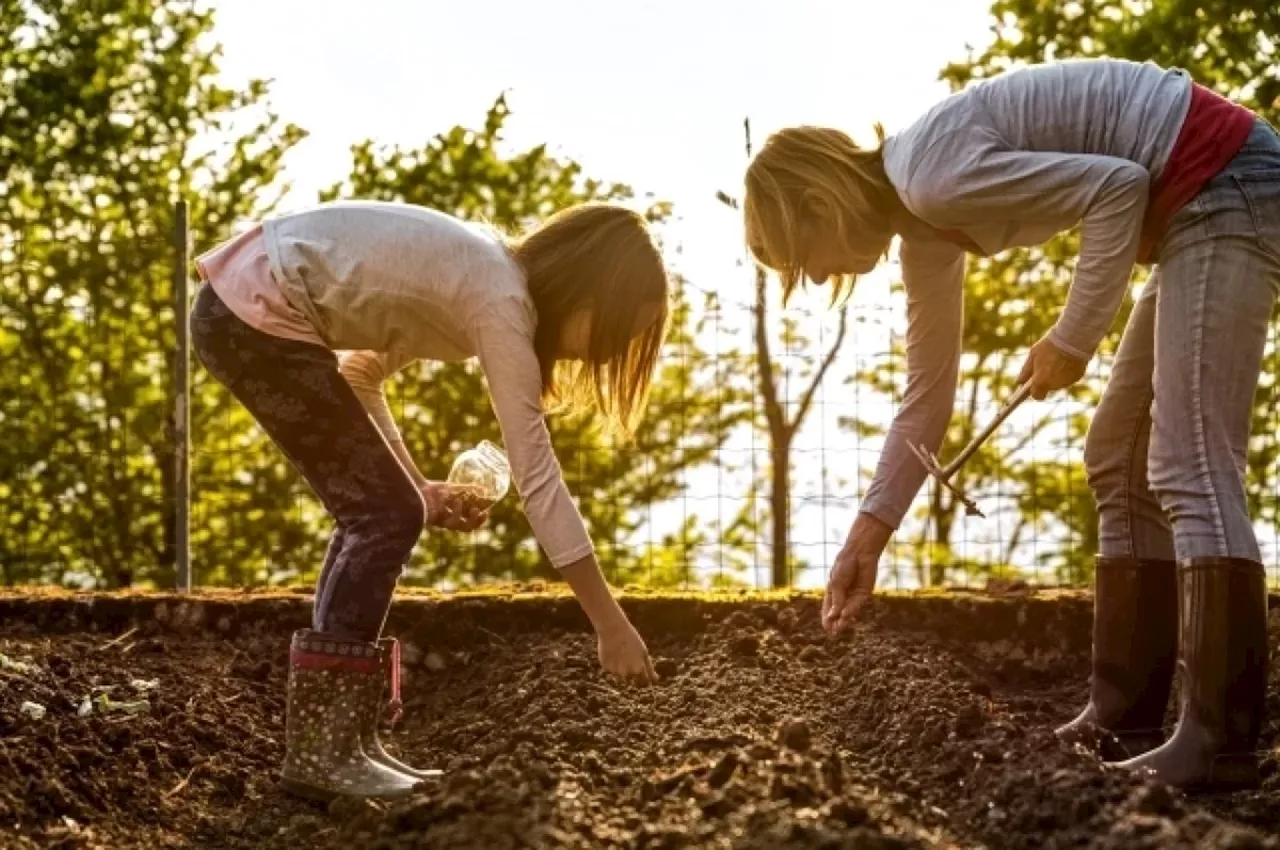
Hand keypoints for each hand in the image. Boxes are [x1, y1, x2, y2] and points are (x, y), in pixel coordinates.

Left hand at [419, 481, 488, 531]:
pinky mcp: (433, 519)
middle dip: (475, 522)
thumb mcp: (453, 489)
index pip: (471, 523)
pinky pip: (446, 520)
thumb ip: (467, 490)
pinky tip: (457, 501)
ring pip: (456, 526)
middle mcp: (448, 521)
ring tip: (465, 503)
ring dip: (462, 515)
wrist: (418, 487)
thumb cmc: (434, 490)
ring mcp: (440, 521)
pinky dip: (455, 511)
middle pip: (466, 528)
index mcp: (456, 516)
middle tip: (480, 512)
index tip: (486, 513)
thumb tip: (484, 489)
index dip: (479, 520)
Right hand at [596, 616, 657, 682]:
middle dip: (630, 668)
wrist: (613, 629)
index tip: (641, 668)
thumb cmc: (631, 639)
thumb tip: (655, 680)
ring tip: (619, 651)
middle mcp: (626, 673)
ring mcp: (615, 671)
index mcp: (638, 669)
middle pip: (630, 676)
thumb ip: (648, 668)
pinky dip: (610, 662)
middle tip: (627, 653)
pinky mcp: (605, 667)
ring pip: (619, 672)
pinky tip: (611, 651)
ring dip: (619, 666)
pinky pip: (610, 668)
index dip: (643, 675)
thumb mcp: (644, 652)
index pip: (643, 679)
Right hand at [823, 512, 892, 632]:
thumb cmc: (844, 565)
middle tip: (834, 632)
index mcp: (832, 592)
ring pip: (848, 612)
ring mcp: (854, 596)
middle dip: (836, 623)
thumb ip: (836, 600)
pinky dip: (851, 611)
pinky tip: (846, 616)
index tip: (826, 628)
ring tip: (840, 628)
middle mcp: (843, 596)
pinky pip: (857, 605)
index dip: (827, 619)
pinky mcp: (864, 594)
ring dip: (844, 620)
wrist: (859, 553)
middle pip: (838, 613)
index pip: (828, 610)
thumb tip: (833, 616)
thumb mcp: (836, 583)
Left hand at [1017, 336, 1087, 400]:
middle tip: (1045, 366)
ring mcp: (1067, 382)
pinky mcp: (1077, 377)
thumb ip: (1026, 371)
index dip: (1035, 390)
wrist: (1073, 338)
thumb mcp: (1033, 355)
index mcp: (1041, 382)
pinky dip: (1067, 372)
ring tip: (1056, 361)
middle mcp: (1055, 385)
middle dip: (1046, 380)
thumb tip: (1019, 382)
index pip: (1037, 396)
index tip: (1032, 384)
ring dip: (1056, 376)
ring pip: (1059, 383)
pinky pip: (1069, 378)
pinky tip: (1066, 360)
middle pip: (1048, 388)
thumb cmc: (1050, 346)